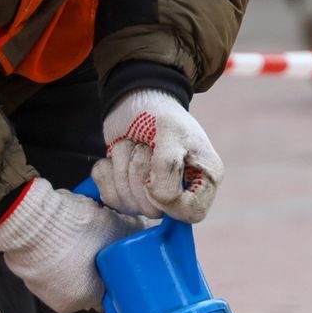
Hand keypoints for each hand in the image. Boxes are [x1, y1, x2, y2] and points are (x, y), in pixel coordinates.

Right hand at [0, 178, 143, 312]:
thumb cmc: (75, 231)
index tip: (116, 262)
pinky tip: (57, 238)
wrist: (29, 220)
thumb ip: (129, 233)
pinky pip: (46, 267)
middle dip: (93, 269)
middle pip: (86, 286)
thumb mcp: (113, 228)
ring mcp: (40, 290)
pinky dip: (52, 257)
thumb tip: (141, 229)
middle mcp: (63, 302)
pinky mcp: (24, 275)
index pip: (108, 294)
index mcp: (88, 298)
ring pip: (64, 277)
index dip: (114, 277)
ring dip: (72, 263)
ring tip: (75, 239)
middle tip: (96, 246)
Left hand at [92, 88, 222, 222]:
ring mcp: (152, 195)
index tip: (155, 175)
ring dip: (122, 168)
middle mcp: (180, 192)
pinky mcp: (126, 190)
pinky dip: (106, 171)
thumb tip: (156, 198)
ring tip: (133, 145)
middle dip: (139, 174)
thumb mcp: (170, 132)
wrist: (134, 99)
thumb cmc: (160, 113)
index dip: (168, 199)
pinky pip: (108, 196)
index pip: (191, 213)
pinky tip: (115, 156)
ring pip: (128, 204)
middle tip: (144, 146)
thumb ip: (168, 167)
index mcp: (204, 180)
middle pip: (154, 211)